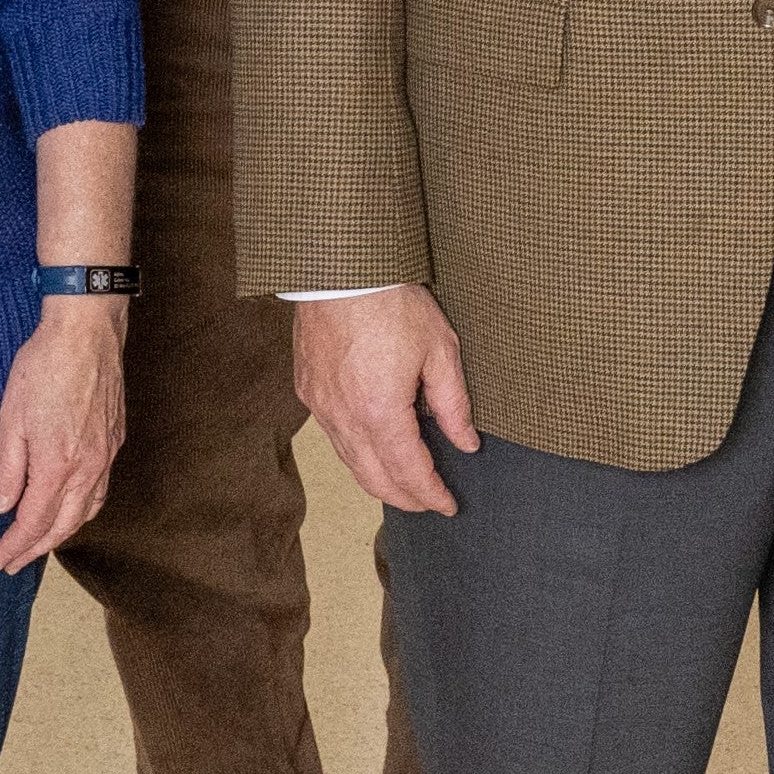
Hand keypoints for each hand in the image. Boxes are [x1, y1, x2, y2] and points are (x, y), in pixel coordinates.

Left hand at [0, 296, 127, 575]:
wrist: (87, 331)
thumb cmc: (44, 366)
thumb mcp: (10, 417)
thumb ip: (8, 468)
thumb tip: (2, 506)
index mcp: (57, 465)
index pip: (33, 522)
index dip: (13, 547)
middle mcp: (87, 467)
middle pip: (63, 526)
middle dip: (36, 549)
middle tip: (12, 563)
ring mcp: (106, 455)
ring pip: (87, 511)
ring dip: (62, 533)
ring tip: (39, 542)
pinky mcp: (115, 440)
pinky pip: (100, 489)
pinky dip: (83, 509)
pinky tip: (71, 507)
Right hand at [293, 287, 478, 517]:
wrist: (340, 267)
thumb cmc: (391, 301)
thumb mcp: (439, 350)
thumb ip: (453, 404)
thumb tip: (466, 442)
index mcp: (380, 411)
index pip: (409, 473)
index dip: (430, 495)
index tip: (448, 506)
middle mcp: (344, 417)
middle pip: (374, 479)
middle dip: (404, 498)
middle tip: (428, 504)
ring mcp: (320, 405)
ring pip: (349, 461)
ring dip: (378, 479)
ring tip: (404, 484)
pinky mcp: (307, 389)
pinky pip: (332, 435)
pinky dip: (355, 452)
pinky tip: (373, 447)